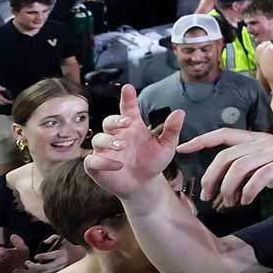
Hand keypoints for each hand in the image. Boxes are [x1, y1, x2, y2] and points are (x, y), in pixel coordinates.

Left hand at [13, 235, 83, 272]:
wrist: (79, 258)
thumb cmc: (69, 247)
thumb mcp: (63, 240)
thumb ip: (53, 238)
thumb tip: (44, 241)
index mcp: (62, 254)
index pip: (53, 256)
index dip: (44, 256)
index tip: (36, 256)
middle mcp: (57, 265)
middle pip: (44, 268)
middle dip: (33, 267)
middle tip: (25, 263)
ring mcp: (54, 271)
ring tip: (16, 272)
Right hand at [85, 85, 183, 201]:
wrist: (145, 184)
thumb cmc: (153, 161)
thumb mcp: (166, 146)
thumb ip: (172, 130)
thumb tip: (180, 112)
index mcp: (132, 127)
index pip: (127, 108)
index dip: (127, 98)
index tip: (128, 88)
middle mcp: (116, 135)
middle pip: (108, 121)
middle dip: (115, 120)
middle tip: (126, 123)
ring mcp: (105, 150)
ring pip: (98, 138)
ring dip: (108, 140)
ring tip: (122, 145)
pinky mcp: (97, 166)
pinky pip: (92, 160)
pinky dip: (102, 161)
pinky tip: (118, 165)